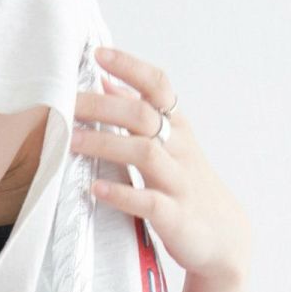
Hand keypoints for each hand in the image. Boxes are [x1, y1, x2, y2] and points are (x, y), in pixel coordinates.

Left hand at [69, 46, 250, 283]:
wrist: (223, 237)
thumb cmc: (185, 185)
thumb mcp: (169, 144)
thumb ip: (138, 113)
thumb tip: (105, 80)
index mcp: (177, 127)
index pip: (157, 86)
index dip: (130, 67)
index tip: (98, 54)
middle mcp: (180, 148)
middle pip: (142, 116)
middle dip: (102, 106)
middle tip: (67, 104)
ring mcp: (179, 182)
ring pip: (145, 153)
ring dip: (106, 144)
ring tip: (73, 141)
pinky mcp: (175, 216)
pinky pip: (148, 202)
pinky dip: (121, 194)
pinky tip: (95, 190)